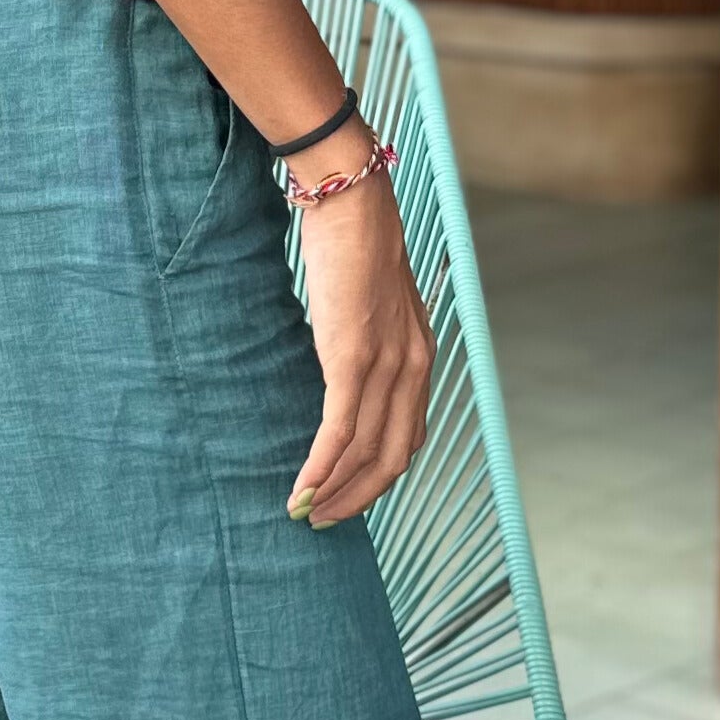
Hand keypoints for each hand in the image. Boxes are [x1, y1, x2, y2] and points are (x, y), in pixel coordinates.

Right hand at [287, 135, 433, 527]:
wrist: (351, 198)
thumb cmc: (351, 243)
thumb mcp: (368, 304)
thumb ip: (365, 341)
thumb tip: (340, 369)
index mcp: (418, 357)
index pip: (406, 437)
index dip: (377, 477)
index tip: (345, 496)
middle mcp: (412, 368)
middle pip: (392, 458)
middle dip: (356, 498)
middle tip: (321, 520)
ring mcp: (386, 365)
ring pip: (366, 453)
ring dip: (334, 492)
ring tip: (304, 512)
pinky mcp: (354, 358)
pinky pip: (340, 431)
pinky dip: (320, 468)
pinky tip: (300, 490)